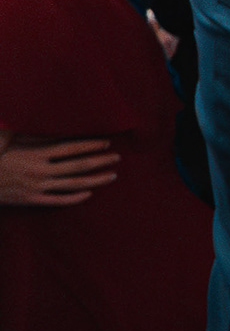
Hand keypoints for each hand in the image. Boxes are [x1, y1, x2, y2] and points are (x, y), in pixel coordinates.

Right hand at [0, 136, 116, 207]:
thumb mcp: (11, 139)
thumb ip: (34, 136)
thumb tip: (57, 130)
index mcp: (34, 153)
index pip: (70, 148)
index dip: (90, 145)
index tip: (106, 142)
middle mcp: (39, 170)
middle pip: (77, 166)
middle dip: (100, 161)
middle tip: (117, 157)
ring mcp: (36, 187)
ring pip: (73, 184)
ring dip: (95, 180)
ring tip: (112, 175)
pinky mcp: (30, 200)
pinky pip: (58, 200)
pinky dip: (75, 198)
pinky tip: (89, 193)